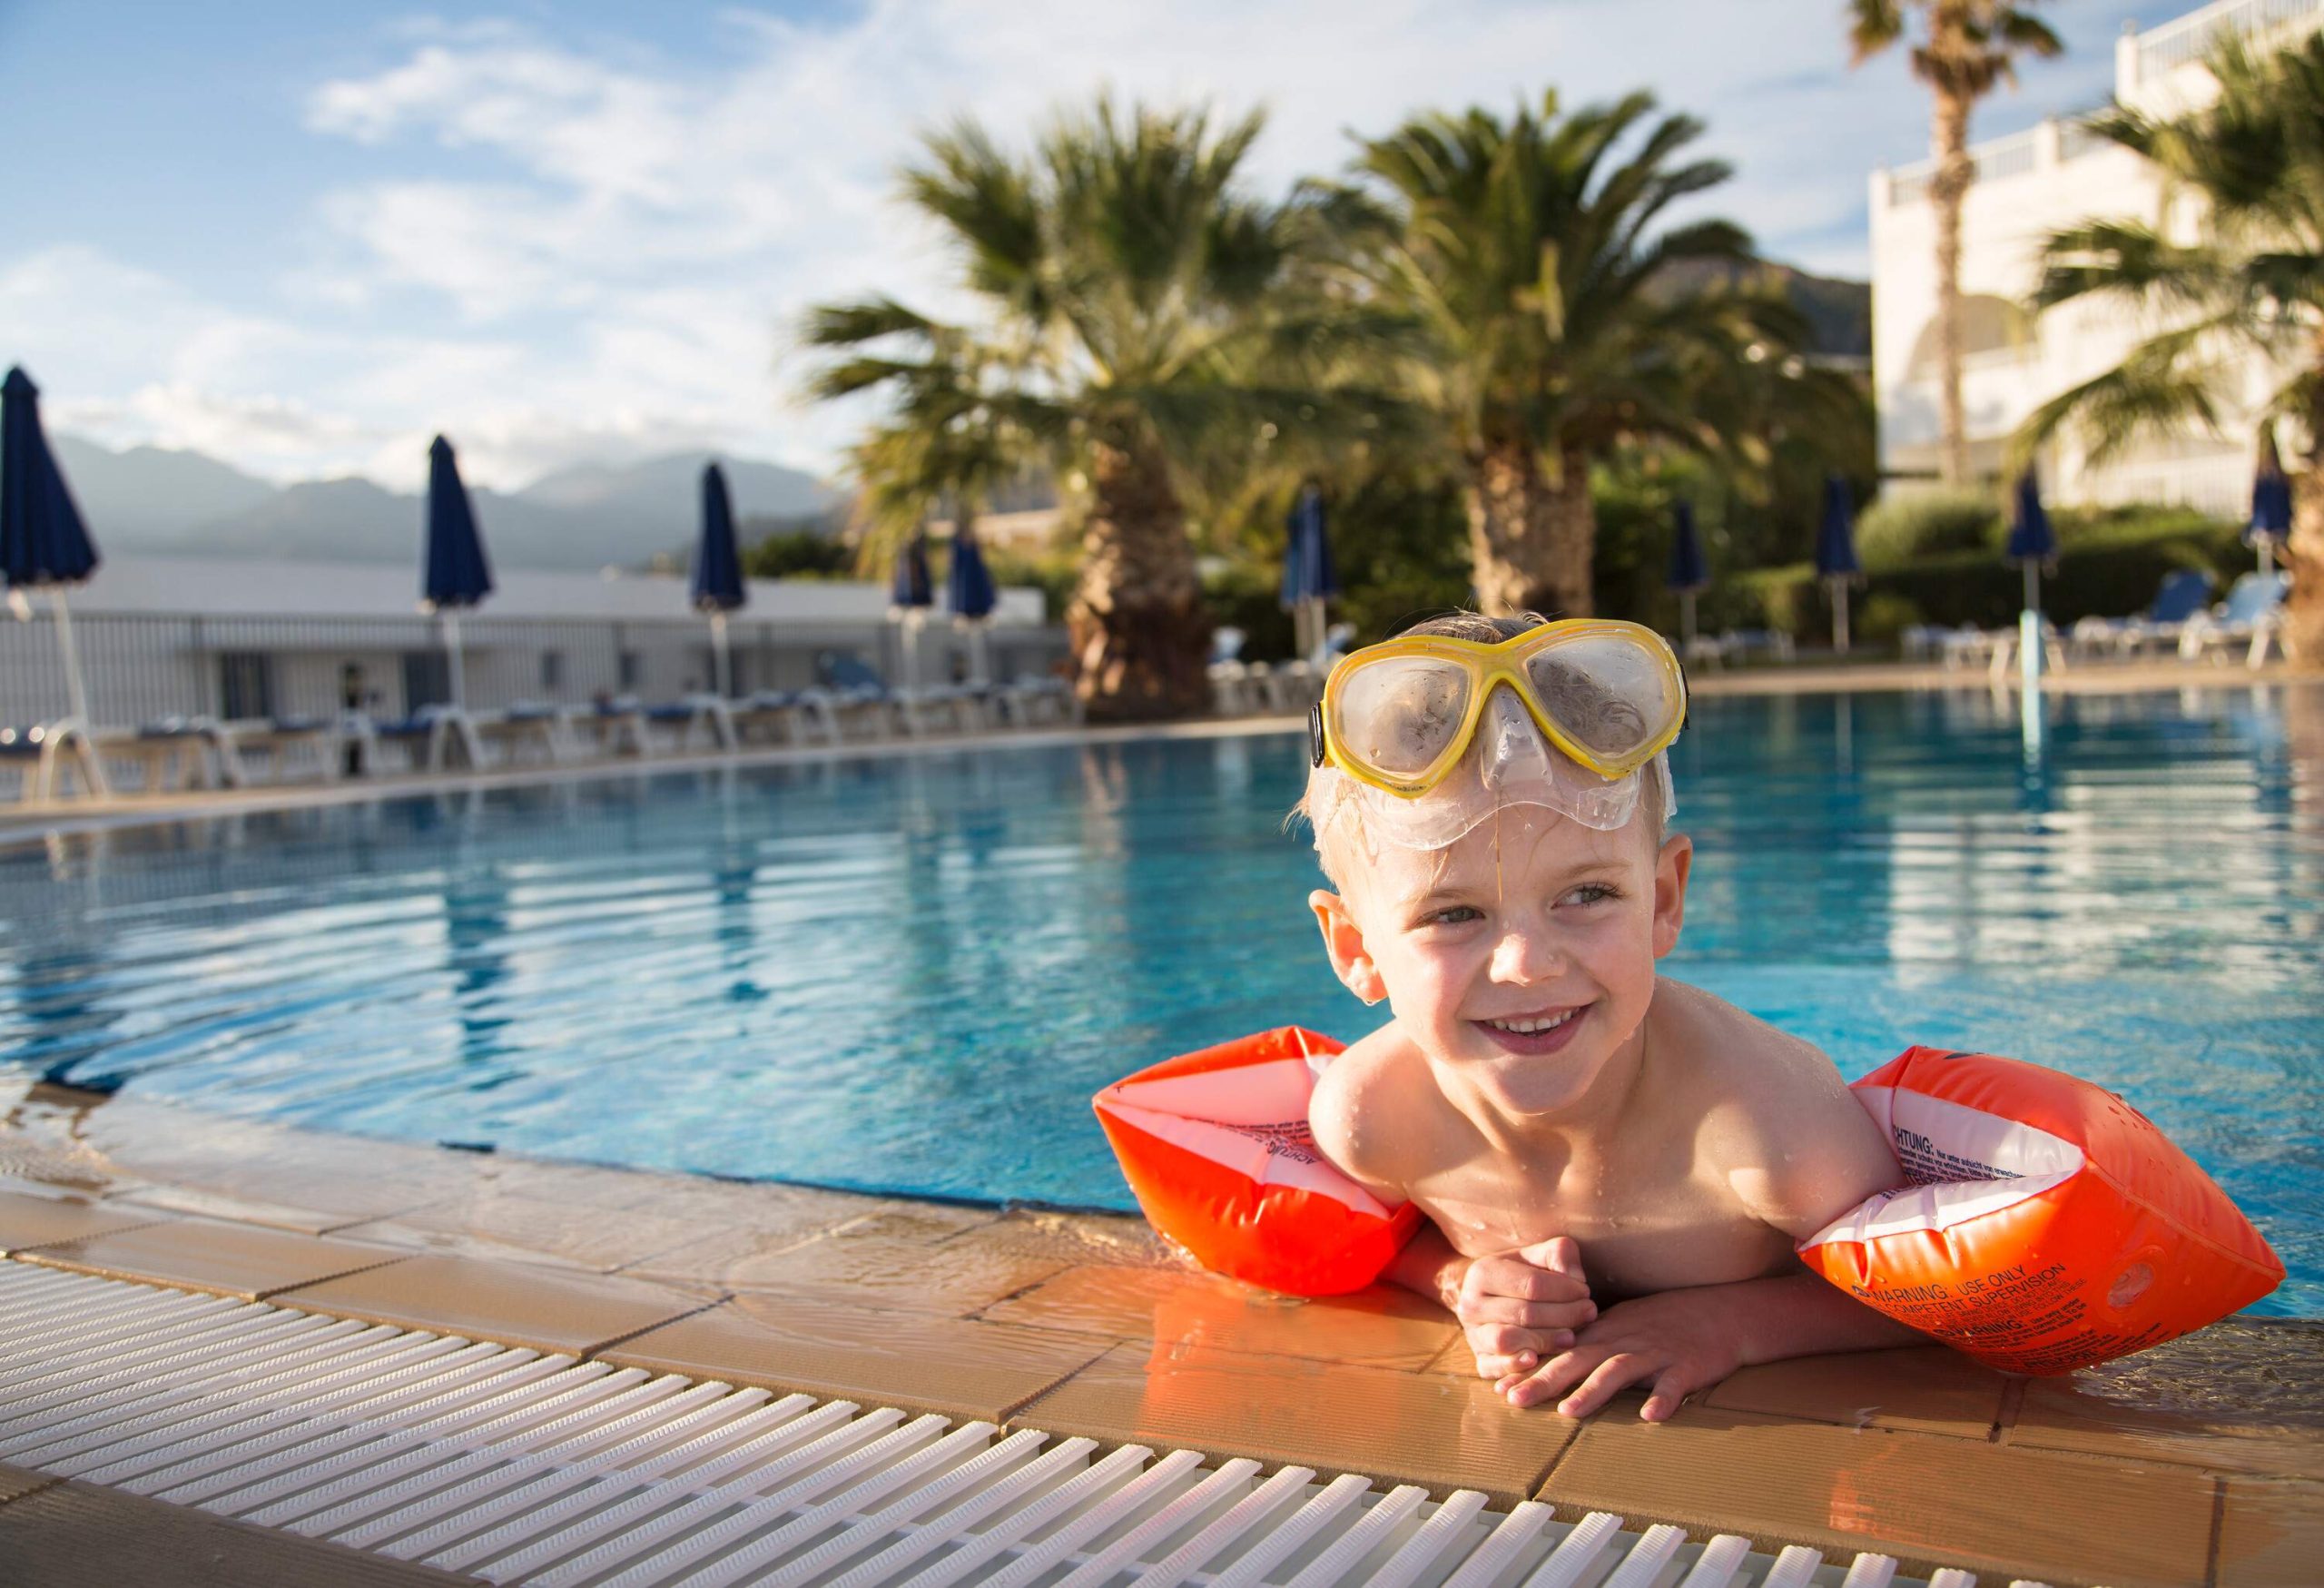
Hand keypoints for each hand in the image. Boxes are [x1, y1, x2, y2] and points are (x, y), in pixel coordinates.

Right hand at [1454, 1237, 1595, 1379]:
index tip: (1586, 1292)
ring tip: (1571, 1337)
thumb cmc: (1523, 1276)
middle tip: (1589, 1313)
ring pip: (1506, 1340)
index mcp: (1483, 1272)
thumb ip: (1559, 1254)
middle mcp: (1471, 1304)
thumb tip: (1574, 1277)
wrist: (1492, 1299)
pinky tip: (1536, 1360)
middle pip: (1524, 1313)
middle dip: (1564, 1315)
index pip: (1532, 1284)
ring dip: (1544, 1340)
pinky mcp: (1480, 1360)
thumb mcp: (1538, 1257)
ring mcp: (1473, 1334)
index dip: (1565, 1290)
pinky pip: (1494, 1367)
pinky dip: (1515, 1366)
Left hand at [1498, 1286, 1743, 1421]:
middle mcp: (1624, 1342)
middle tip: (1514, 1398)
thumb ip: (1586, 1344)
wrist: (1719, 1312)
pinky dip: (1663, 1398)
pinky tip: (1650, 1415)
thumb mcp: (1619, 1325)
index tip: (1499, 1385)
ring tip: (1570, 1410)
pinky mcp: (1686, 1367)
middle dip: (1545, 1379)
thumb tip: (1546, 1364)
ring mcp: (1656, 1354)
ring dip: (1593, 1391)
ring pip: (1619, 1370)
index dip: (1531, 1368)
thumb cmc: (1663, 1322)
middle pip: (1579, 1359)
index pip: (1561, 1350)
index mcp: (1605, 1334)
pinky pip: (1674, 1384)